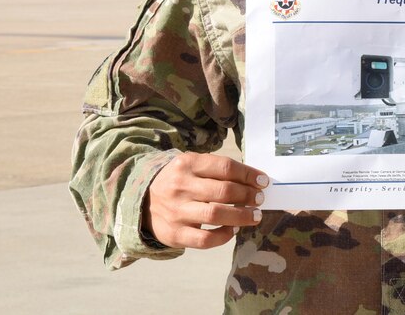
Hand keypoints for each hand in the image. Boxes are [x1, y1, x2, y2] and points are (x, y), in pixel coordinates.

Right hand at [144, 152, 268, 249]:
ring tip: (255, 215)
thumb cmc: (177, 181)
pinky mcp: (174, 234)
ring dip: (241, 216)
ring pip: (216, 215)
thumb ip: (217, 169)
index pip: (225, 167)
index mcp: (187, 164)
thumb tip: (253, 179)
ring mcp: (176, 211)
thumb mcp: (191, 165)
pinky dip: (223, 236)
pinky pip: (204, 239)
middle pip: (223, 191)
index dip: (248, 174)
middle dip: (247, 195)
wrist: (141, 200)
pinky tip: (233, 230)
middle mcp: (180, 186)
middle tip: (260, 199)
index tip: (263, 181)